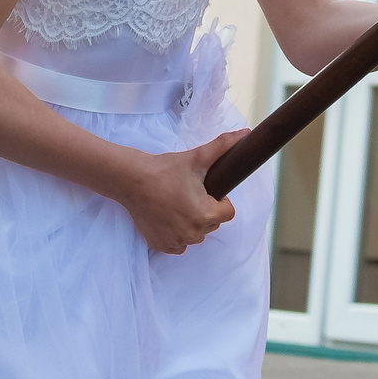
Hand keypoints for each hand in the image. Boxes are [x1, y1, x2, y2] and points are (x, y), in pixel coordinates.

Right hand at [117, 131, 239, 254]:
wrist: (132, 180)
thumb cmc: (165, 169)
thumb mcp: (197, 157)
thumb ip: (223, 146)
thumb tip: (245, 133)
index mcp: (206, 215)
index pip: (227, 212)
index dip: (219, 200)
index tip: (204, 190)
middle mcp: (193, 233)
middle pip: (212, 224)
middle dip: (205, 212)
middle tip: (188, 195)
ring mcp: (176, 241)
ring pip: (195, 235)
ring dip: (191, 224)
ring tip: (176, 205)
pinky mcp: (161, 245)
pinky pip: (178, 245)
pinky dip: (176, 235)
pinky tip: (168, 218)